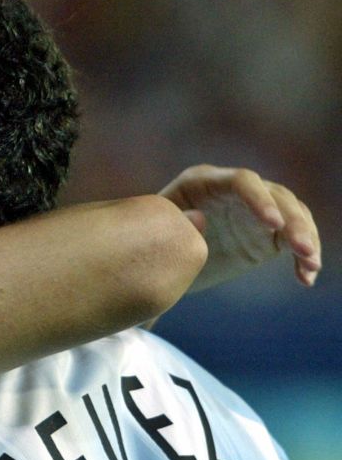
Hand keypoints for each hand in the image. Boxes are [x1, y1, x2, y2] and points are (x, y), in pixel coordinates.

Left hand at [159, 165, 320, 291]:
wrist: (156, 258)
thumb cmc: (148, 241)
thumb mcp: (156, 233)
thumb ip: (174, 226)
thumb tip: (196, 221)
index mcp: (203, 182)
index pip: (241, 181)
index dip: (260, 199)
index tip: (273, 225)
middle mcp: (234, 190)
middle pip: (275, 196)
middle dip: (293, 221)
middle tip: (303, 249)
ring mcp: (253, 210)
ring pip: (291, 215)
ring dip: (305, 237)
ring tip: (311, 265)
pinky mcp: (266, 233)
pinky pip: (292, 239)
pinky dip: (302, 256)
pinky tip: (305, 278)